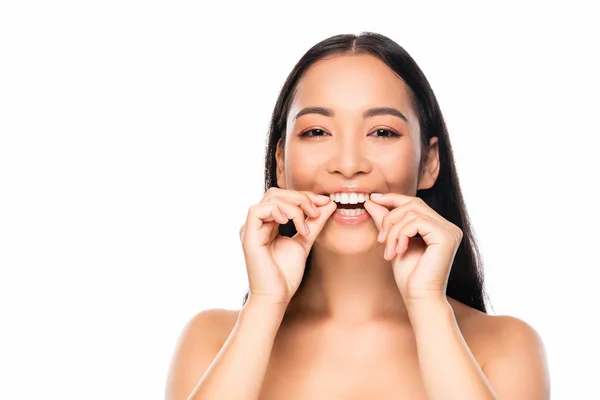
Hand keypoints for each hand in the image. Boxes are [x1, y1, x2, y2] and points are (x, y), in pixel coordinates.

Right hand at [239, 188, 336, 304]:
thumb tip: (329, 204)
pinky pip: (257, 210)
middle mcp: (258, 223)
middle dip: (300, 198)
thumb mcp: (305, 241)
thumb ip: (315, 223)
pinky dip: (277, 212)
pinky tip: (289, 224)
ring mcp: (251, 228)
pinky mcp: (247, 235)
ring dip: (293, 207)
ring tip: (304, 227)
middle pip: (277, 193)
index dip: (305, 196)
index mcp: (268, 223)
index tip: (325, 202)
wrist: (276, 296)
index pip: (284, 197)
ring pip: (270, 198)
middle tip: (316, 211)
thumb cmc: (286, 274)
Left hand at [364, 193, 462, 302]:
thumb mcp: (393, 242)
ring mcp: (450, 230)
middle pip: (413, 203)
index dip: (393, 198)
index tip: (372, 198)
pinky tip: (398, 251)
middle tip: (380, 239)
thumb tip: (371, 201)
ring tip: (388, 250)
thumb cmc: (409, 276)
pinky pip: (416, 222)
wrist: (419, 298)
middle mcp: (448, 226)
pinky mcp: (446, 236)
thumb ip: (386, 221)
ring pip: (411, 212)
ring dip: (393, 231)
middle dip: (390, 218)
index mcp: (438, 227)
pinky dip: (401, 234)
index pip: (415, 203)